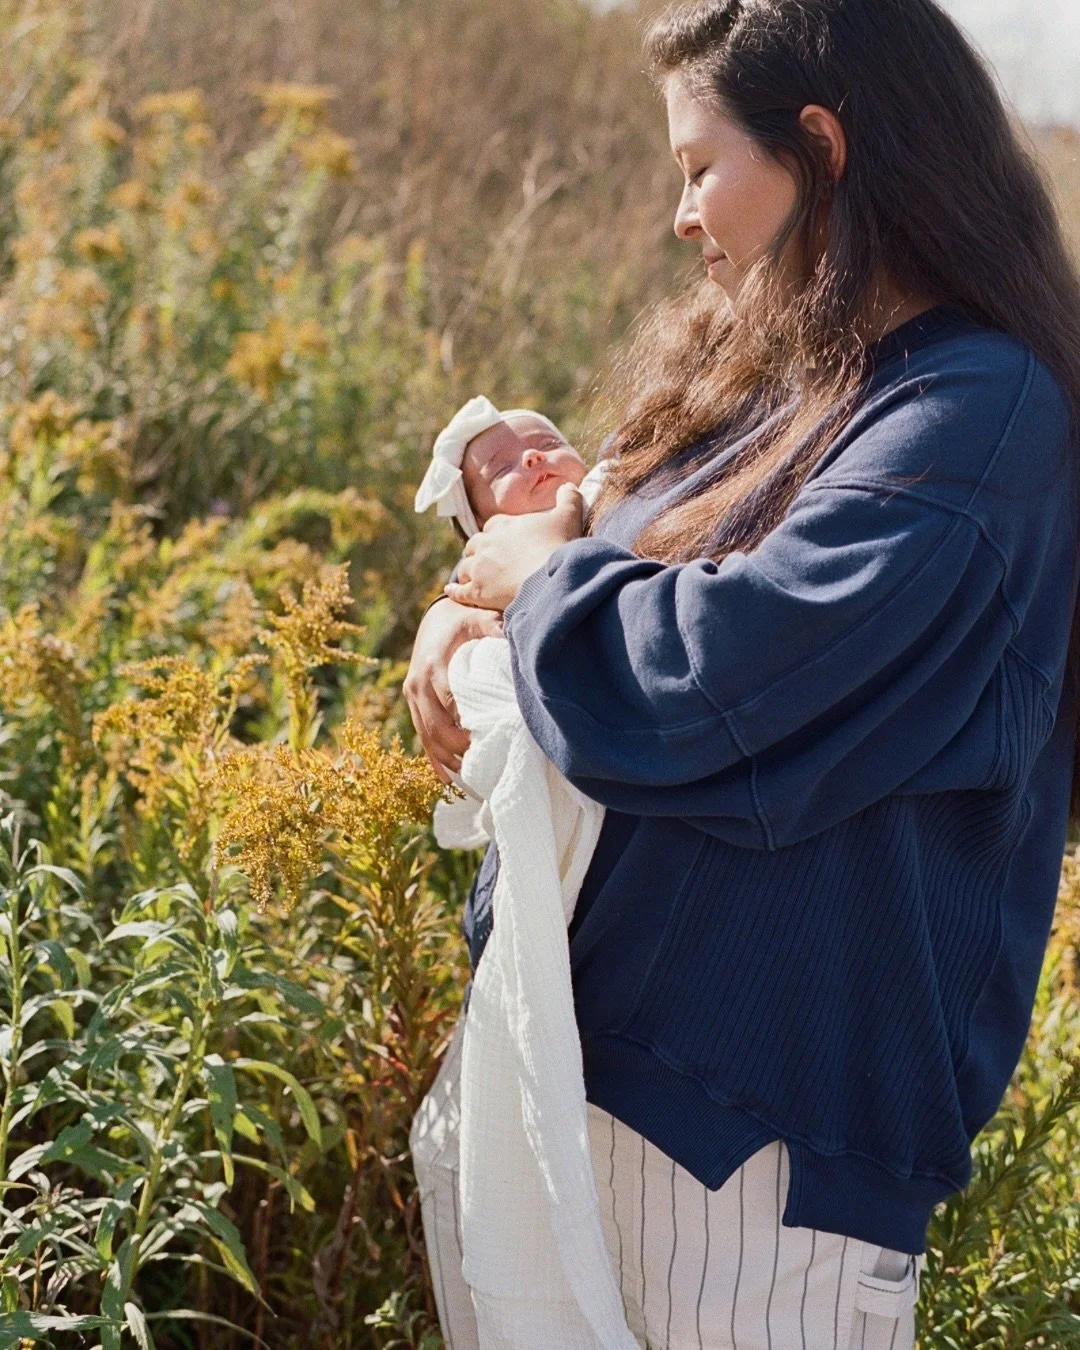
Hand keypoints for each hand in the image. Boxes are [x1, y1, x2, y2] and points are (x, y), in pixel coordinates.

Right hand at [403, 596, 504, 783]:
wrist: (437, 617)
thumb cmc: (464, 619)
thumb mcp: (480, 617)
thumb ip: (495, 628)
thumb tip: (512, 639)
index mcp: (435, 664)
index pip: (451, 703)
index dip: (468, 725)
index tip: (491, 740)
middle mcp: (419, 682)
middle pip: (436, 726)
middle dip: (457, 748)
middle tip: (484, 762)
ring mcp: (412, 694)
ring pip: (426, 736)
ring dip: (446, 758)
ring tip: (471, 776)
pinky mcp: (412, 702)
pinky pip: (420, 735)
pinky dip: (434, 758)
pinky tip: (448, 778)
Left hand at [443, 482, 584, 610]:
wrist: (550, 579)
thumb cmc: (558, 546)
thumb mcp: (569, 516)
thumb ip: (568, 498)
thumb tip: (568, 485)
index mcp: (503, 524)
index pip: (492, 525)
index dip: (496, 533)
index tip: (501, 540)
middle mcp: (486, 543)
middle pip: (474, 545)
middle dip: (478, 551)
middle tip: (485, 560)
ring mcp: (479, 568)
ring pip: (465, 567)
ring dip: (468, 571)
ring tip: (471, 578)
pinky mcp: (477, 591)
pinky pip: (459, 591)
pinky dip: (454, 591)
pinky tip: (450, 591)